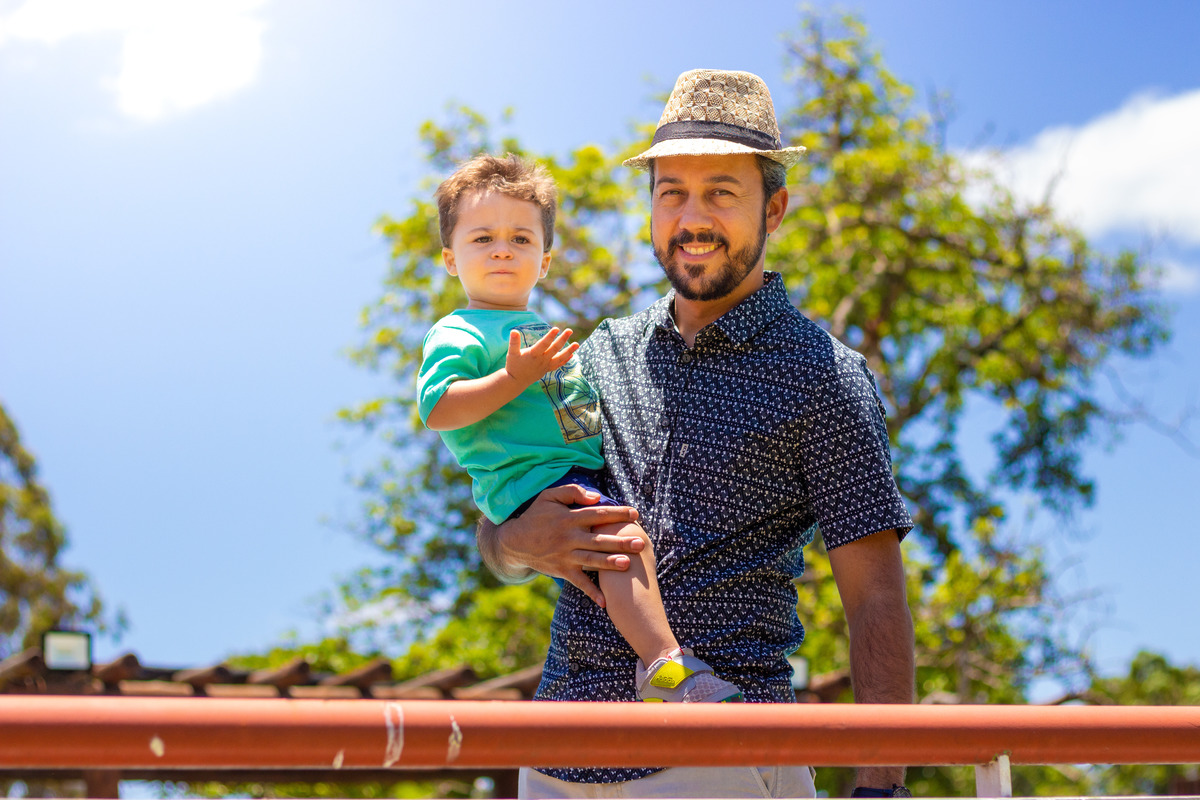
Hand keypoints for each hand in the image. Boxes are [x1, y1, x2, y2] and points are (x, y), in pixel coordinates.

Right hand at [479, 482, 642, 607]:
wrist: (515, 542)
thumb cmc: (537, 516)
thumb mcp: (549, 496)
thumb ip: (572, 491)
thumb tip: (596, 496)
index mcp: (569, 518)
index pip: (598, 514)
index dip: (617, 514)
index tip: (635, 514)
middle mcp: (569, 537)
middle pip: (598, 540)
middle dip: (620, 541)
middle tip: (640, 543)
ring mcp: (565, 556)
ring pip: (591, 560)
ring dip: (610, 563)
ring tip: (628, 564)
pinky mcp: (562, 570)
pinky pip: (579, 582)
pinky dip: (591, 592)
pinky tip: (605, 601)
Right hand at [504, 327, 577, 386]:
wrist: (516, 382)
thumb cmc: (513, 366)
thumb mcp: (511, 353)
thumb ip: (514, 342)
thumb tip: (514, 331)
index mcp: (533, 354)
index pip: (544, 344)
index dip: (550, 336)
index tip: (557, 329)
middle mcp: (542, 360)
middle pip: (555, 349)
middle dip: (563, 339)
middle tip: (570, 330)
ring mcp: (546, 365)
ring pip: (560, 358)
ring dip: (569, 350)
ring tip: (577, 344)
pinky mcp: (547, 369)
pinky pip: (558, 364)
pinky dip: (565, 360)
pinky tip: (572, 354)